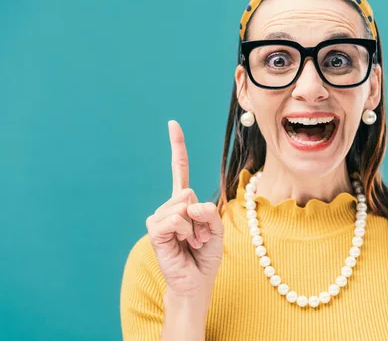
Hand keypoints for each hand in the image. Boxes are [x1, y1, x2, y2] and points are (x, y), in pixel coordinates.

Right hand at [146, 120, 223, 300]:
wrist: (196, 280)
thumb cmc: (205, 255)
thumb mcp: (216, 228)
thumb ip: (208, 211)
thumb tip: (188, 204)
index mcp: (184, 202)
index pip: (180, 170)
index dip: (177, 147)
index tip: (173, 124)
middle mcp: (169, 206)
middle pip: (189, 192)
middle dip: (202, 216)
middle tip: (200, 236)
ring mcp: (160, 216)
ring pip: (183, 205)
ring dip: (195, 228)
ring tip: (191, 242)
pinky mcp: (154, 229)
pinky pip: (176, 219)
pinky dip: (185, 232)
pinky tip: (182, 244)